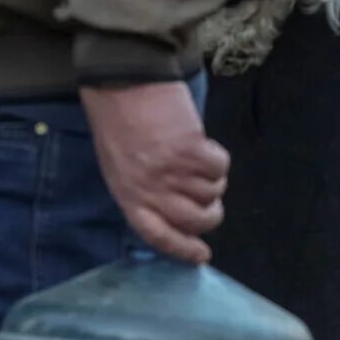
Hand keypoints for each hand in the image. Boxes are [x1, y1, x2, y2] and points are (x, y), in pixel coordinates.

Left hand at [81, 81, 227, 262]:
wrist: (123, 84)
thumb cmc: (119, 124)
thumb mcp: (120, 168)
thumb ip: (143, 193)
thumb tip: (175, 212)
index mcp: (128, 196)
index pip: (158, 235)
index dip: (182, 249)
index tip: (202, 256)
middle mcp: (151, 189)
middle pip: (195, 220)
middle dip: (210, 215)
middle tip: (211, 203)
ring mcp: (172, 170)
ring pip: (212, 192)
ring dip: (213, 180)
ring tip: (199, 161)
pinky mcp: (192, 149)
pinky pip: (220, 167)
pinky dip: (218, 158)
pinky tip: (204, 146)